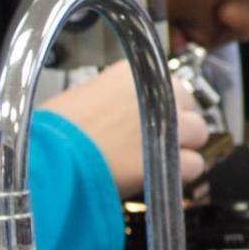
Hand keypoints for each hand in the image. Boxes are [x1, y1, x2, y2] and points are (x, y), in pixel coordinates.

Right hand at [41, 64, 207, 198]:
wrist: (50, 160)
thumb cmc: (53, 133)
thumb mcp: (79, 100)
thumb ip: (111, 102)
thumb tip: (120, 116)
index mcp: (130, 73)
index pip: (165, 85)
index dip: (160, 106)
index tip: (148, 119)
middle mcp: (156, 92)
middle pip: (188, 105)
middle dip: (175, 124)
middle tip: (153, 141)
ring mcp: (167, 123)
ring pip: (198, 133)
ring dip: (181, 147)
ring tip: (156, 161)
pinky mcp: (170, 156)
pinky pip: (194, 164)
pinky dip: (181, 173)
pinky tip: (160, 177)